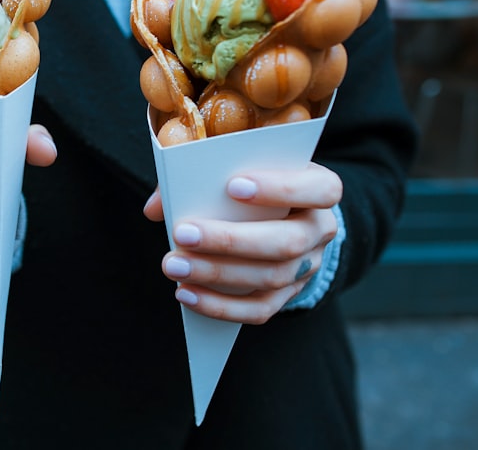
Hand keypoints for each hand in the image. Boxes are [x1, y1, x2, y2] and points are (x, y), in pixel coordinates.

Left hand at [144, 163, 341, 324]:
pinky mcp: (288, 295)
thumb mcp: (236, 168)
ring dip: (216, 274)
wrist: (279, 216)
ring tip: (174, 266)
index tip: (232, 186)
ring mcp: (308, 266)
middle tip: (183, 234)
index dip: (280, 188)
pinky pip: (259, 310)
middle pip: (287, 241)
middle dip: (231, 240)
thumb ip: (197, 176)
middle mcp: (320, 229)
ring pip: (270, 278)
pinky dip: (220, 306)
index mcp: (318, 188)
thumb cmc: (250, 183)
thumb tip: (156, 208)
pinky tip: (186, 294)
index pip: (319, 189)